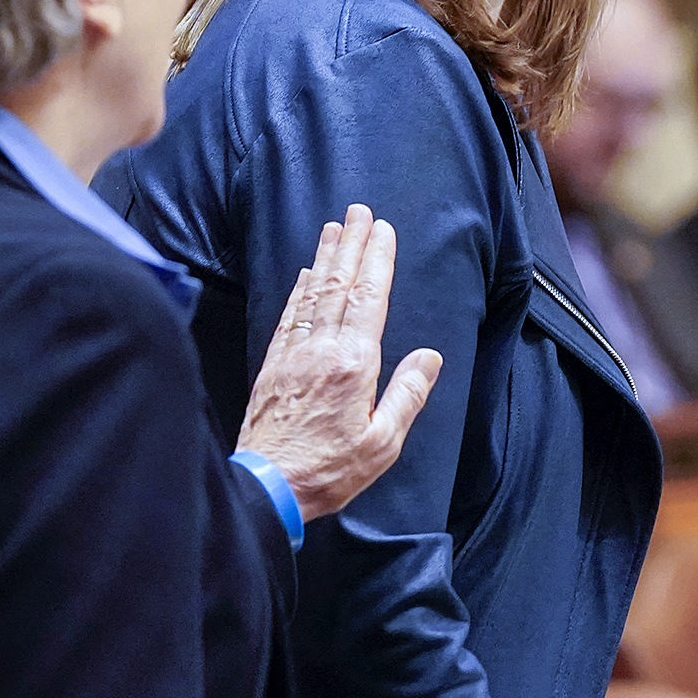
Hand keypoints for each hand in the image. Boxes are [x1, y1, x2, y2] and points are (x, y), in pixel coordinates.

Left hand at [238, 205, 442, 521]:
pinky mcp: (273, 366)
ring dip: (325, 257)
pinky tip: (305, 273)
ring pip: (313, 293)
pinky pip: (290, 315)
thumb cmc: (329, 470)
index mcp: (354, 365)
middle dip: (351, 244)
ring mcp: (293, 355)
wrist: (267, 486)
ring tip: (333, 227)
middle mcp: (322, 350)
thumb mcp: (383, 443)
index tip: (382, 230)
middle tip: (358, 211)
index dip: (376, 260)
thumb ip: (407, 395)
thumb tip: (429, 358)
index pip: (368, 298)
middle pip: (340, 285)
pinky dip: (300, 289)